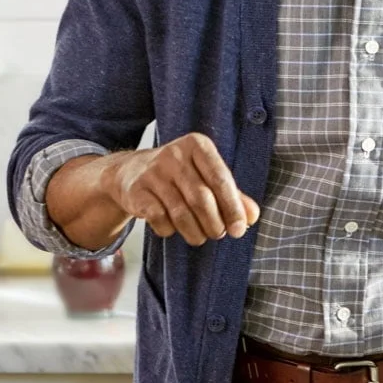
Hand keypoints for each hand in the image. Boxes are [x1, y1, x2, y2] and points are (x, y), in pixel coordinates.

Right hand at [101, 133, 259, 246]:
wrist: (131, 172)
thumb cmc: (181, 175)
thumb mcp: (207, 176)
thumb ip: (233, 195)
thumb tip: (252, 217)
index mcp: (198, 145)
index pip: (221, 179)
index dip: (233, 207)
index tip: (240, 229)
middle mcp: (174, 154)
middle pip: (202, 198)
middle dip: (215, 223)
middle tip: (219, 234)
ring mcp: (153, 172)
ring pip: (181, 212)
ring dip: (195, 232)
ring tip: (200, 237)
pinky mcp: (136, 190)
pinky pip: (159, 218)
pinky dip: (170, 230)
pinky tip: (174, 229)